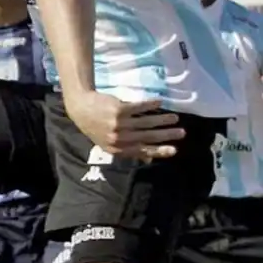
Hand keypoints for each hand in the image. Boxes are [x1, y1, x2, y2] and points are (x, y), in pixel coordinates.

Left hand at [66, 92, 184, 160]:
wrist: (80, 108)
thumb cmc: (96, 127)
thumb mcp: (108, 143)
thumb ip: (128, 150)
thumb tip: (149, 159)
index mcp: (116, 149)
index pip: (142, 151)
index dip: (159, 151)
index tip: (174, 150)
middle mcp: (118, 138)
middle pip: (147, 137)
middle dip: (166, 135)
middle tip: (181, 133)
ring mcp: (118, 123)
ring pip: (146, 122)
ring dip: (162, 120)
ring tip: (175, 118)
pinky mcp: (118, 109)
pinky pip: (139, 108)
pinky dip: (150, 105)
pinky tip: (160, 102)